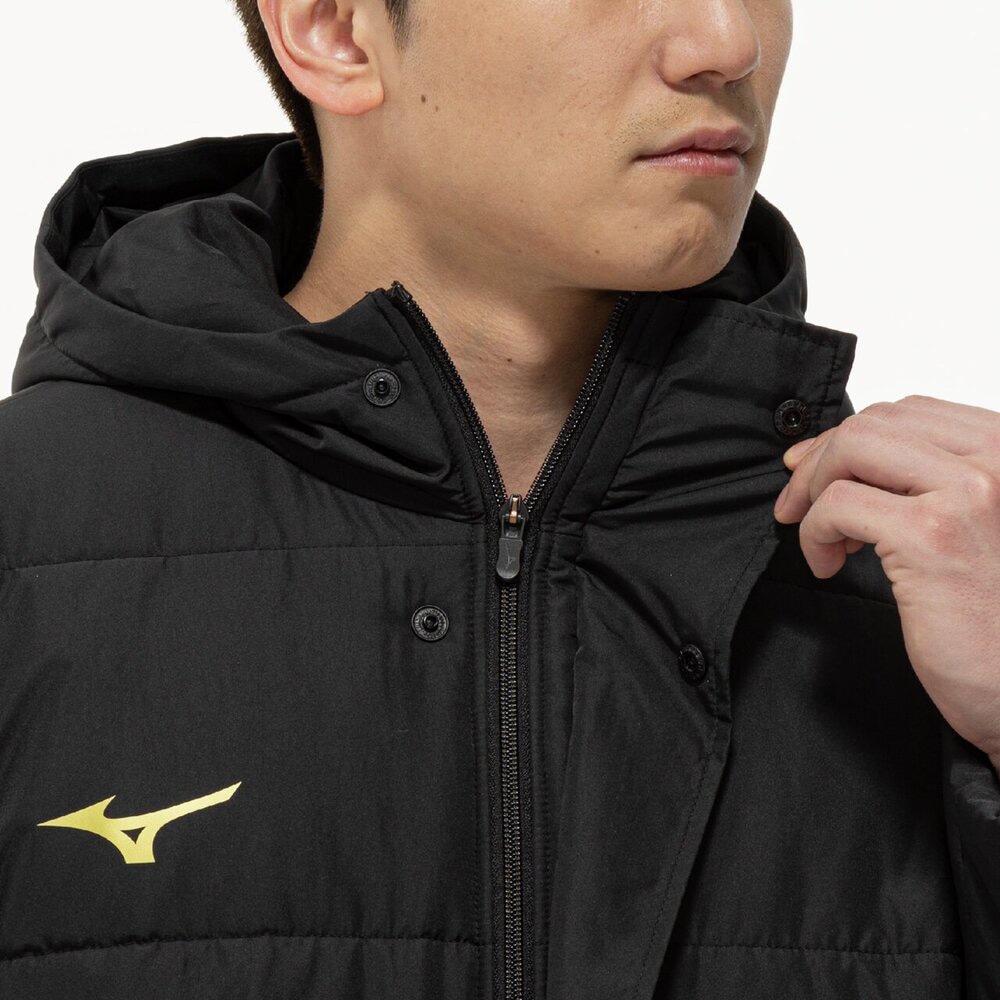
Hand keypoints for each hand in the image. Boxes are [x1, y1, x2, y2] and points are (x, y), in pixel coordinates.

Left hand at [773, 395, 999, 765]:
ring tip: (820, 537)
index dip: (846, 437)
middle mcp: (998, 460)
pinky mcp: (933, 535)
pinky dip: (815, 532)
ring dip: (813, 490)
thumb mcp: (968, 526)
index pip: (909, 411)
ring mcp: (970, 492)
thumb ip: (922, 482)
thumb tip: (834, 451)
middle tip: (795, 504)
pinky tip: (828, 566)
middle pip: (875, 423)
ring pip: (853, 448)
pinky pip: (838, 504)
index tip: (812, 469)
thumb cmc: (992, 617)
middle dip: (820, 460)